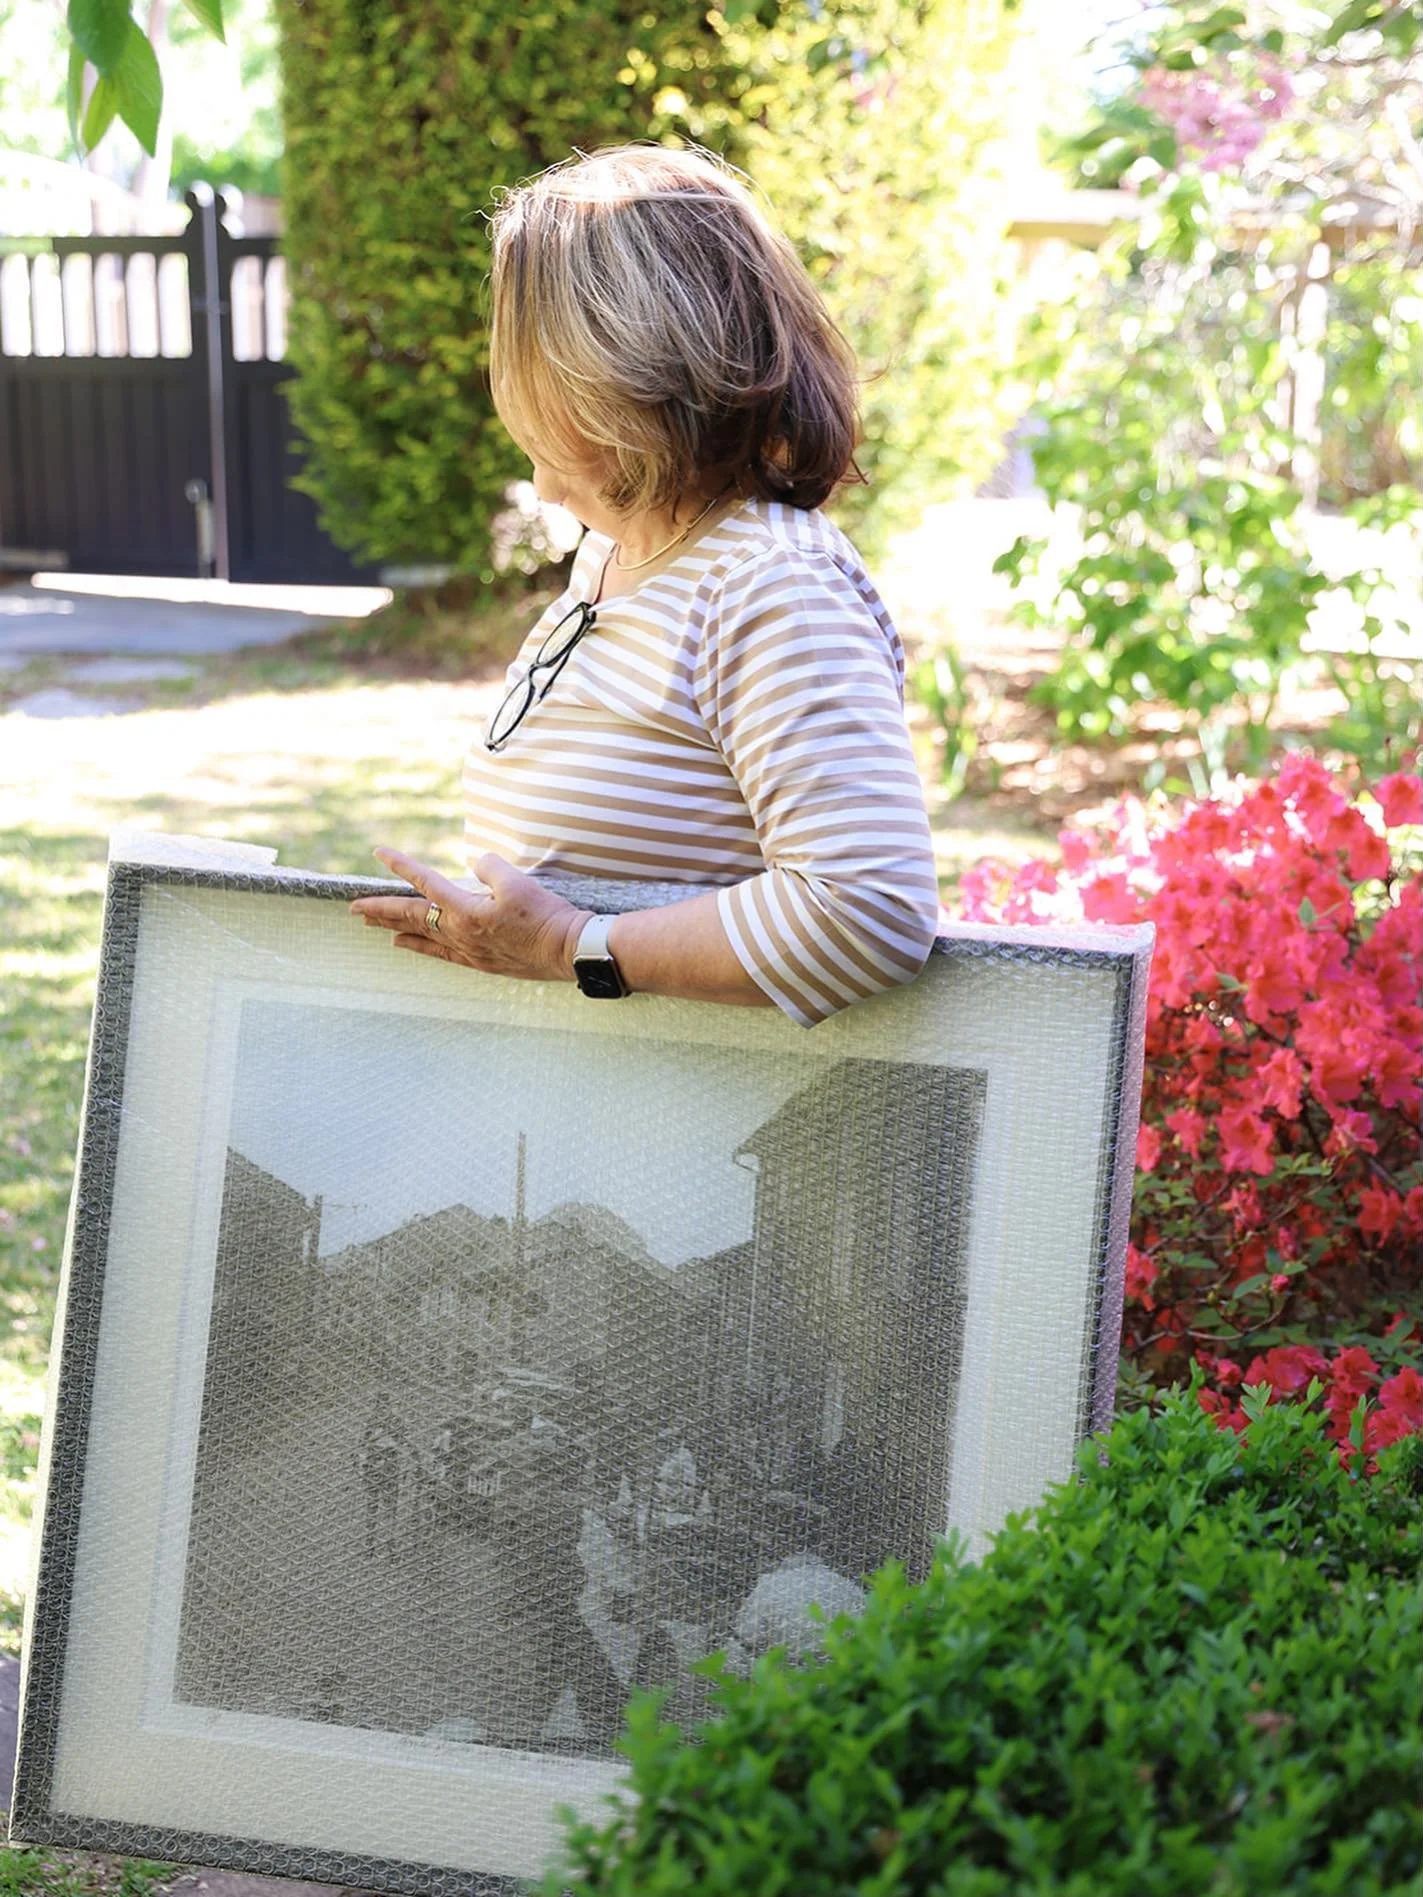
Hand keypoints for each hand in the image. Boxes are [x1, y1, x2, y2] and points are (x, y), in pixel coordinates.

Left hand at [349, 847, 590, 982]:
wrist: (568, 950)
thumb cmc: (546, 915)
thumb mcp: (517, 881)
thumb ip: (489, 868)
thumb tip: (476, 867)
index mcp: (466, 910)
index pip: (425, 882)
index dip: (400, 865)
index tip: (379, 853)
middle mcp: (460, 933)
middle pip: (412, 916)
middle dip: (381, 910)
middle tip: (353, 907)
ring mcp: (468, 950)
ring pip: (422, 937)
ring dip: (395, 928)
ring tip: (372, 924)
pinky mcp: (481, 963)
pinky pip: (440, 953)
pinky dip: (419, 947)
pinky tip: (406, 944)